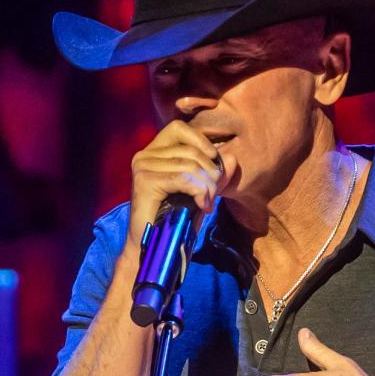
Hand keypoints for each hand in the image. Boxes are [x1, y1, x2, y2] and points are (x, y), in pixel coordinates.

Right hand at [127, 119, 235, 250]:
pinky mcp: (145, 182)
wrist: (155, 246)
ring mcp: (142, 167)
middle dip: (210, 172)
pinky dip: (199, 192)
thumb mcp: (199, 193)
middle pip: (190, 149)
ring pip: (189, 164)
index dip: (202, 141)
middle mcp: (144, 155)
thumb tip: (232, 159)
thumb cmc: (175, 220)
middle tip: (214, 194)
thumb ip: (214, 175)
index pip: (180, 128)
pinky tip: (203, 207)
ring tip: (208, 203)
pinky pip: (183, 178)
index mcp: (154, 152)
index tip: (214, 164)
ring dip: (207, 185)